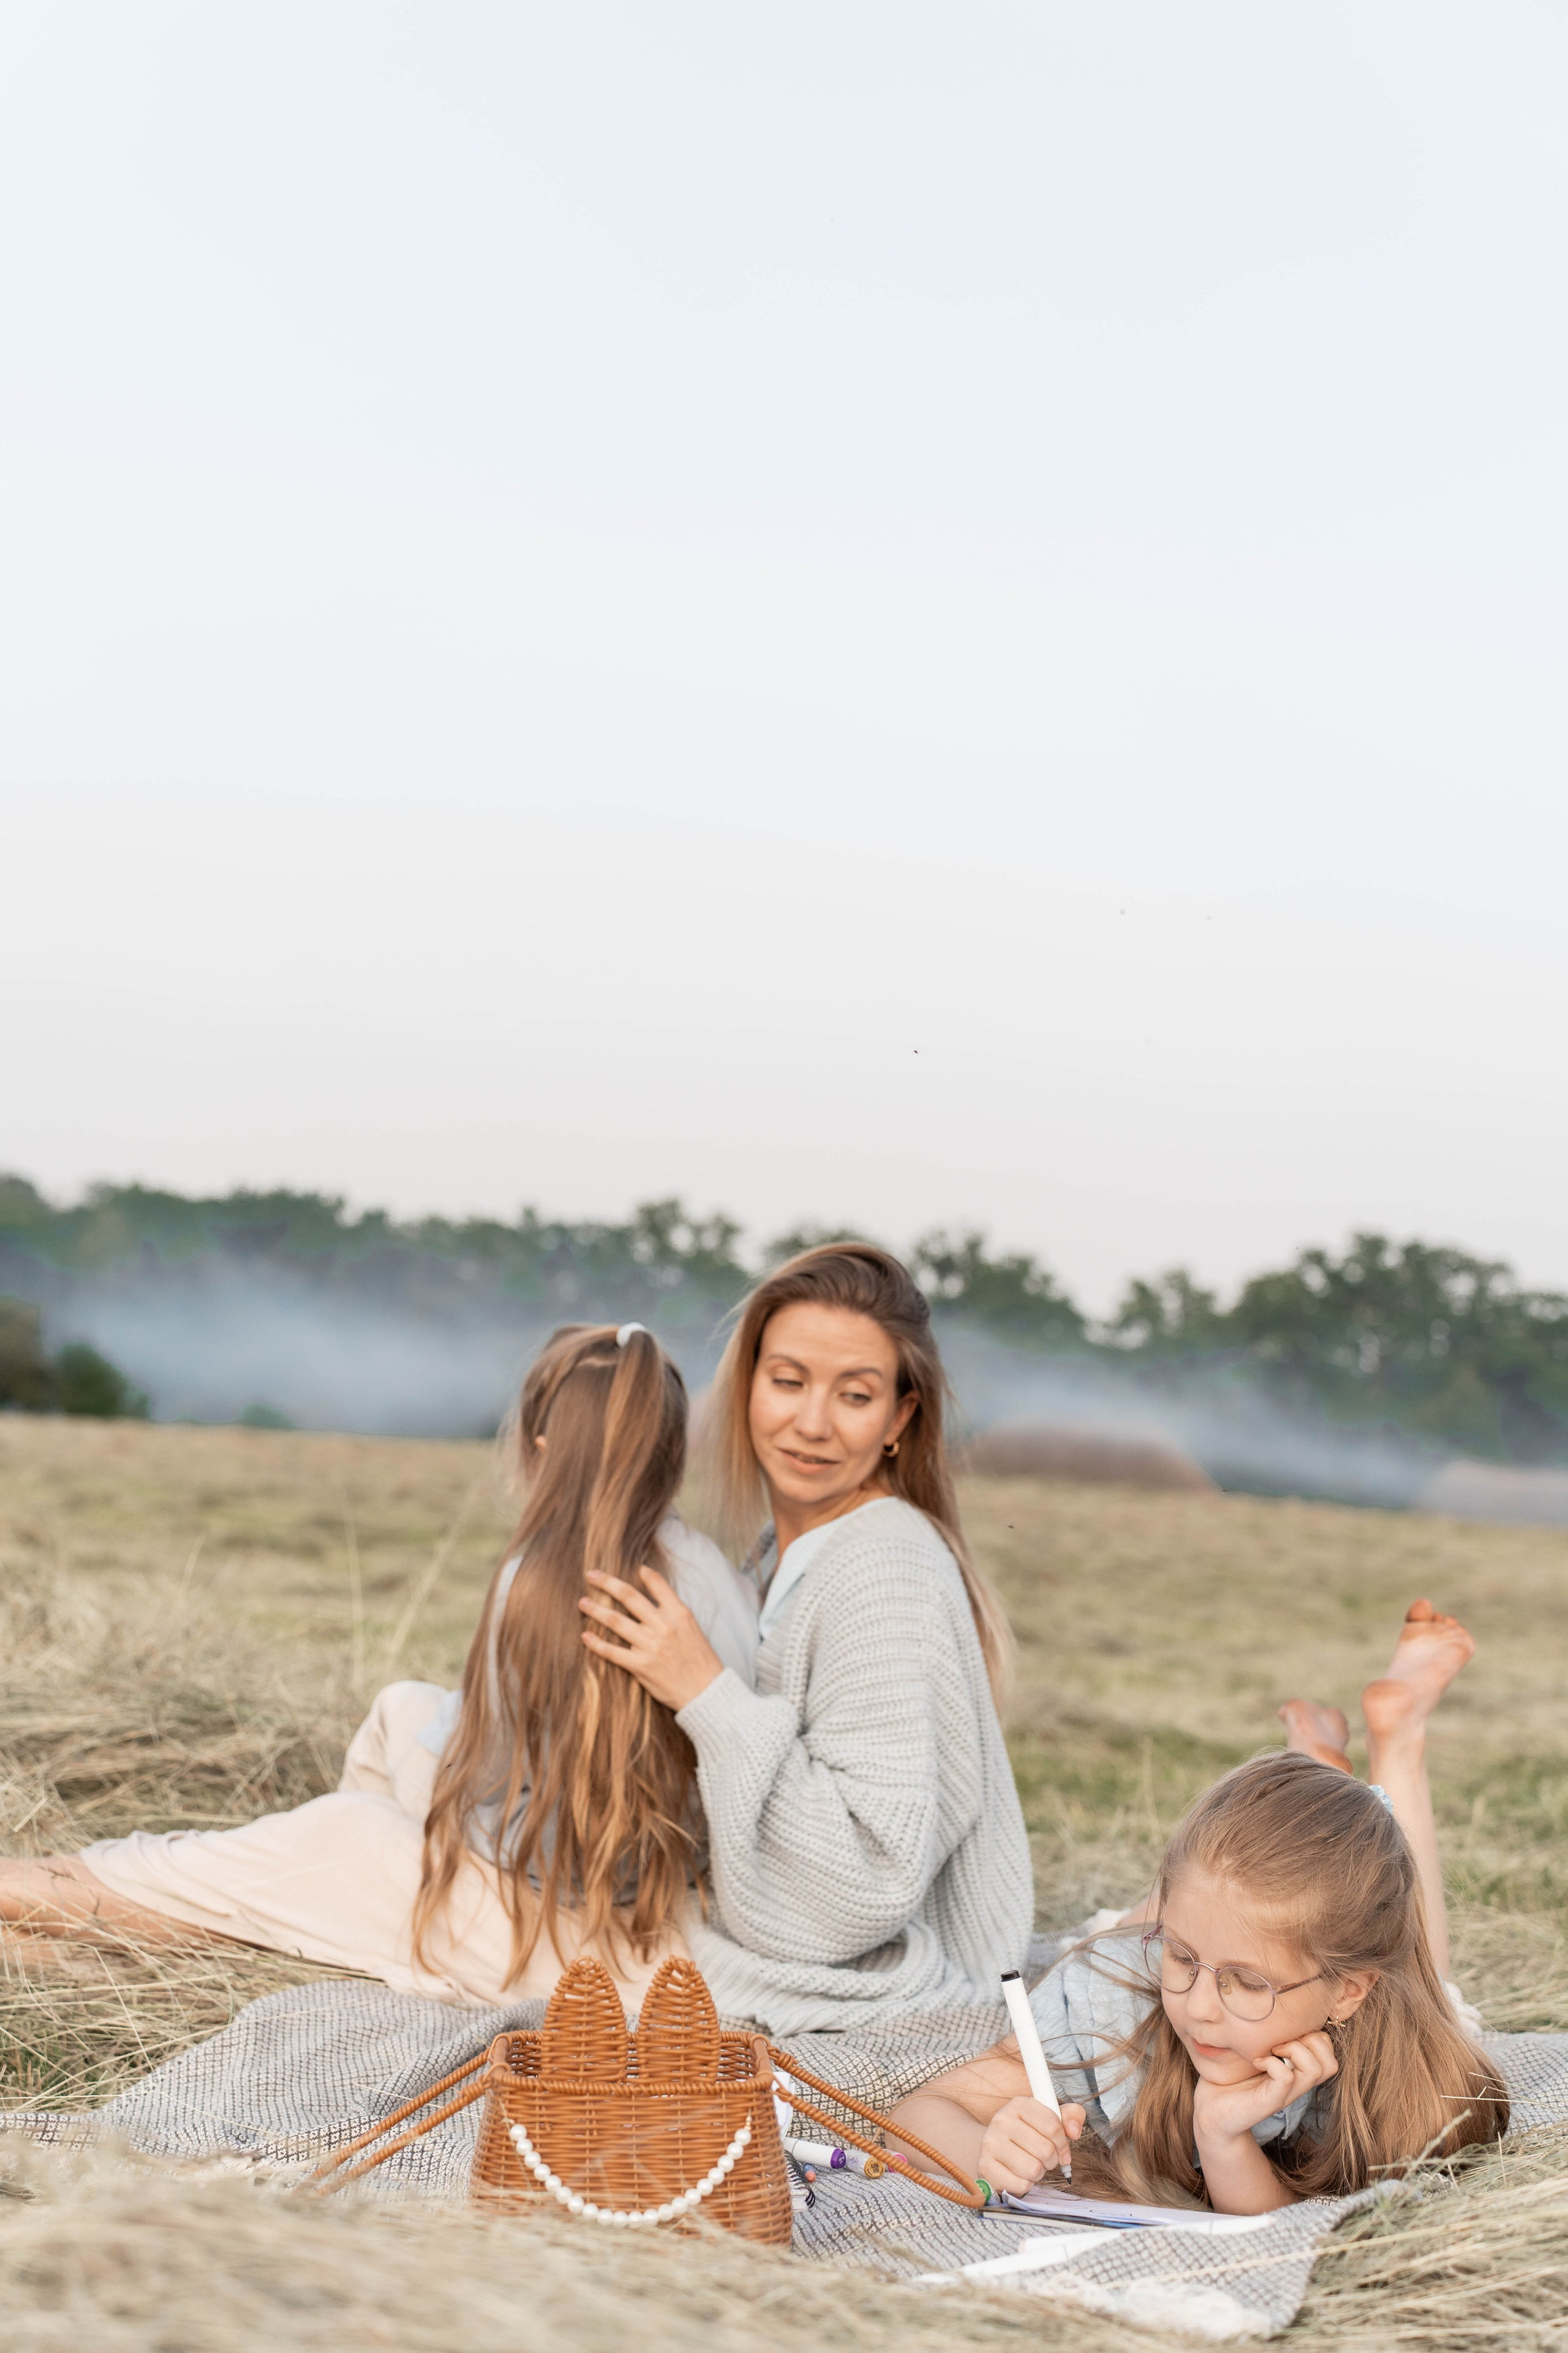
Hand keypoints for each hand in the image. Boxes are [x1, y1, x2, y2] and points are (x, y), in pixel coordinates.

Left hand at [578, 1565, 724, 1711]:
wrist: (706, 1691)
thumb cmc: (700, 1659)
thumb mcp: (692, 1627)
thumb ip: (673, 1610)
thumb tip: (653, 1597)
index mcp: (679, 1613)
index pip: (657, 1584)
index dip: (642, 1573)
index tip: (630, 1567)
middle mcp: (663, 1625)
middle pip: (629, 1597)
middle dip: (607, 1583)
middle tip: (590, 1575)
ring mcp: (650, 1645)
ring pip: (616, 1621)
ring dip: (596, 1610)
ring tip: (582, 1603)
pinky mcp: (640, 1666)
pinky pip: (612, 1652)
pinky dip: (596, 1643)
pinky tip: (585, 1636)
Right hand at [976, 2097, 1085, 2196]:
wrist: (995, 2149)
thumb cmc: (1028, 2135)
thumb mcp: (1049, 2119)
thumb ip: (1070, 2117)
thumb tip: (1074, 2131)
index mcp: (1019, 2105)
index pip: (1053, 2126)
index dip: (1063, 2143)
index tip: (1062, 2150)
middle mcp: (1001, 2120)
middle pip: (1045, 2149)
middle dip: (1051, 2160)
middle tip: (1043, 2159)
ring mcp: (990, 2144)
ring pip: (1034, 2168)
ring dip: (1038, 2173)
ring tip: (1031, 2165)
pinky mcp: (985, 2167)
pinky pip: (1021, 2184)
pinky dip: (1026, 2184)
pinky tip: (1019, 2175)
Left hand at [1191, 2032, 1339, 2152]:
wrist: (1213, 2112)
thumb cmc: (1232, 2077)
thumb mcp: (1255, 2050)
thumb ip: (1268, 2035)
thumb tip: (1272, 2006)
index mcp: (1297, 2071)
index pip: (1328, 2051)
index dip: (1313, 2035)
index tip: (1285, 2033)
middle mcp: (1297, 2084)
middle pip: (1330, 2063)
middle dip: (1309, 2041)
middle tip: (1280, 2042)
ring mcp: (1285, 2094)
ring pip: (1315, 2069)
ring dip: (1294, 2050)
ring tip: (1271, 2051)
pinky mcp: (1269, 2102)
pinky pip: (1286, 2077)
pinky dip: (1271, 2062)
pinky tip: (1256, 2061)